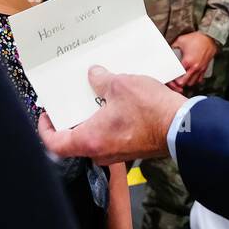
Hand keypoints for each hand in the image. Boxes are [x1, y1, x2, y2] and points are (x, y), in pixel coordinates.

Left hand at [39, 66, 185, 165]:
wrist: (183, 128)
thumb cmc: (150, 110)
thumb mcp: (120, 85)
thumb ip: (101, 79)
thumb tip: (94, 75)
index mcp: (90, 139)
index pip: (55, 144)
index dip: (45, 129)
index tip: (47, 114)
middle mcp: (100, 151)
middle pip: (75, 139)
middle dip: (73, 117)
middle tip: (73, 98)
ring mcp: (117, 153)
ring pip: (95, 137)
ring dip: (93, 118)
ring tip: (97, 95)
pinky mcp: (131, 149)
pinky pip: (111, 136)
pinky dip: (108, 121)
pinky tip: (116, 102)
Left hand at [168, 31, 217, 92]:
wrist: (209, 38)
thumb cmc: (197, 39)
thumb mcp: (180, 40)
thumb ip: (172, 47)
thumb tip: (167, 50)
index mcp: (187, 61)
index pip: (178, 76)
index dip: (173, 78)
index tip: (170, 77)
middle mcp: (194, 67)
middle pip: (184, 83)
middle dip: (179, 83)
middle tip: (175, 80)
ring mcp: (200, 69)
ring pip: (192, 83)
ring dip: (187, 82)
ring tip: (183, 79)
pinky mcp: (205, 68)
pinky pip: (199, 79)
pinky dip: (195, 79)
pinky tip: (191, 76)